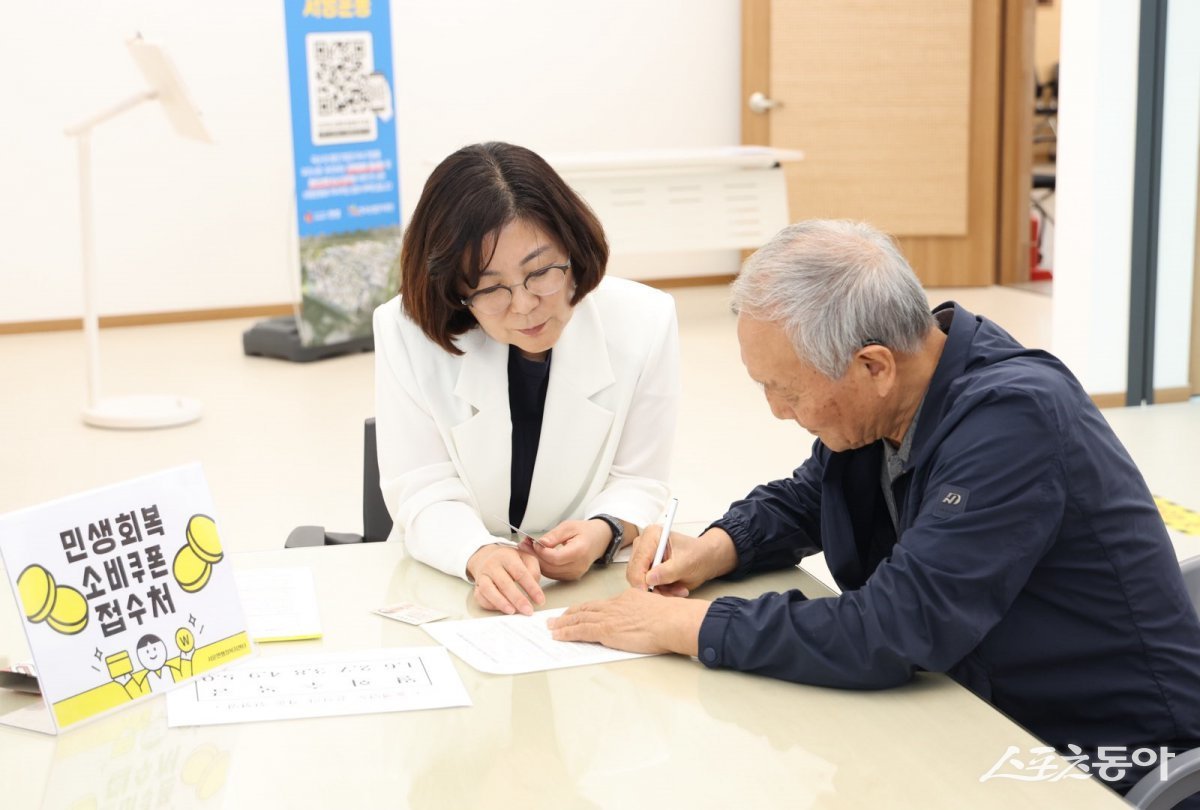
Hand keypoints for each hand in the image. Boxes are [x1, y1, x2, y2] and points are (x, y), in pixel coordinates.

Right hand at [466, 544, 544, 615]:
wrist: (487, 555)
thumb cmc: (510, 559)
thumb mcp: (525, 557)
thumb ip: (533, 569)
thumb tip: (535, 586)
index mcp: (507, 556)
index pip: (520, 573)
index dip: (531, 588)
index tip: (540, 600)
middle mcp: (492, 565)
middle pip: (504, 583)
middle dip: (518, 599)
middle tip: (528, 610)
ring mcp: (482, 575)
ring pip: (488, 590)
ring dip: (501, 603)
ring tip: (512, 611)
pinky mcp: (477, 585)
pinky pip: (480, 597)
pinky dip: (490, 605)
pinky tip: (501, 609)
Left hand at [529, 519, 611, 580]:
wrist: (598, 540)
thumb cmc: (585, 532)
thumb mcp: (569, 526)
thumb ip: (554, 536)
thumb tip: (540, 543)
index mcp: (580, 551)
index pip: (555, 558)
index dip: (541, 551)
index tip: (534, 542)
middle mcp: (578, 566)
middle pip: (550, 567)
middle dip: (535, 556)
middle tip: (524, 544)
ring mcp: (575, 574)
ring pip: (549, 572)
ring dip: (537, 561)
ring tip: (529, 548)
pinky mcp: (570, 577)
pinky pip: (552, 574)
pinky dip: (543, 565)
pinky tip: (538, 556)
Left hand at [548, 589, 708, 655]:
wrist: (673, 621)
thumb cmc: (672, 617)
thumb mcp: (656, 608)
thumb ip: (646, 612)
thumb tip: (647, 620)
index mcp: (627, 598)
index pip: (601, 604)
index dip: (587, 608)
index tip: (579, 612)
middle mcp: (615, 605)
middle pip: (586, 608)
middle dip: (569, 614)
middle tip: (556, 618)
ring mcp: (609, 617)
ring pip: (579, 618)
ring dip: (562, 623)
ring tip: (552, 627)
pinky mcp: (606, 631)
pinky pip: (580, 631)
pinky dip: (566, 633)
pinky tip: (558, 636)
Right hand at [626, 526, 736, 595]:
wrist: (706, 559)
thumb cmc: (698, 554)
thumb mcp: (686, 563)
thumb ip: (668, 571)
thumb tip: (649, 578)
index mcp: (652, 535)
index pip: (638, 560)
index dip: (640, 579)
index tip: (648, 592)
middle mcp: (644, 545)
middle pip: (635, 572)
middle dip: (653, 587)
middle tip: (671, 592)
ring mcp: (644, 558)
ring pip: (640, 582)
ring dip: (660, 590)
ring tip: (678, 588)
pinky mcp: (647, 569)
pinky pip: (647, 586)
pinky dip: (661, 591)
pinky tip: (674, 588)